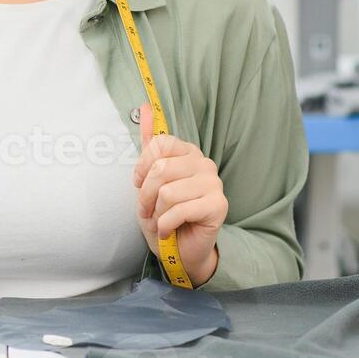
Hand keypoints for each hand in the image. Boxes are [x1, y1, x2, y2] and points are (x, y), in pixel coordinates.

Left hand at [132, 102, 224, 286]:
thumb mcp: (149, 178)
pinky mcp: (218, 205)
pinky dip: (165, 224)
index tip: (140, 184)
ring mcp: (214, 183)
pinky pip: (179, 210)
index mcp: (188, 152)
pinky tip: (168, 230)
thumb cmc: (165, 214)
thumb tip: (144, 106)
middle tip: (146, 210)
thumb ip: (150, 143)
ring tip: (160, 220)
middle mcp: (204, 163)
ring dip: (156, 213)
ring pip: (167, 192)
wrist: (180, 251)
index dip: (142, 167)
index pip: (158, 144)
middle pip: (160, 169)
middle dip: (145, 195)